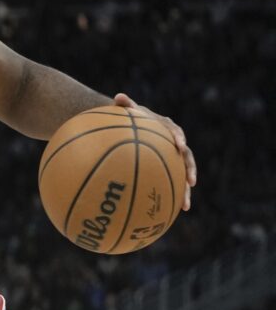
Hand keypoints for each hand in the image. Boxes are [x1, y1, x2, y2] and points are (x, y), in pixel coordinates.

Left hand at [114, 93, 196, 210]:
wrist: (134, 125)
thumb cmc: (130, 118)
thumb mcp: (129, 111)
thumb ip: (126, 104)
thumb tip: (118, 96)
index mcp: (168, 128)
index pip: (176, 132)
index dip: (180, 139)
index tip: (180, 145)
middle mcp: (175, 144)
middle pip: (186, 158)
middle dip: (190, 170)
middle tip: (191, 181)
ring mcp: (172, 158)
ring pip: (182, 175)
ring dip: (185, 190)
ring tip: (185, 206)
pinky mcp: (167, 169)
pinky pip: (170, 183)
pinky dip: (170, 196)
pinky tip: (168, 213)